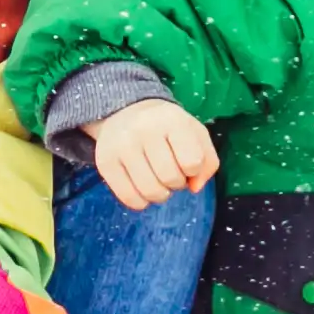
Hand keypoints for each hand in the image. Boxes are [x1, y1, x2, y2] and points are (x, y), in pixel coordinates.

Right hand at [87, 99, 219, 211]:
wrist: (126, 112)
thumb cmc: (168, 127)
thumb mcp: (195, 134)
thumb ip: (208, 161)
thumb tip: (195, 188)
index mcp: (172, 120)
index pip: (193, 162)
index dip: (194, 170)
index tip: (187, 163)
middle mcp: (144, 130)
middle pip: (171, 178)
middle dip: (177, 183)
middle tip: (171, 172)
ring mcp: (121, 146)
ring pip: (150, 191)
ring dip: (160, 194)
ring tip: (158, 181)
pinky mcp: (105, 162)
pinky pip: (129, 198)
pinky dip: (141, 202)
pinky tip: (142, 189)